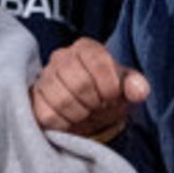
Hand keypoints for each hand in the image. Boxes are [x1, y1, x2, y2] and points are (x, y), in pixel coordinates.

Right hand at [31, 37, 148, 142]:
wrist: (87, 112)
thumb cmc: (107, 96)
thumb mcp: (126, 90)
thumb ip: (136, 86)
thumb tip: (140, 90)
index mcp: (86, 48)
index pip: (98, 61)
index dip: (109, 86)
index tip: (112, 96)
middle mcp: (61, 57)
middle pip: (80, 83)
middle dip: (95, 102)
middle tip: (98, 107)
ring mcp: (44, 77)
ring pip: (62, 100)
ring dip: (80, 114)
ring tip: (85, 113)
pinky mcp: (34, 98)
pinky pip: (49, 115)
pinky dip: (65, 124)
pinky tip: (70, 119)